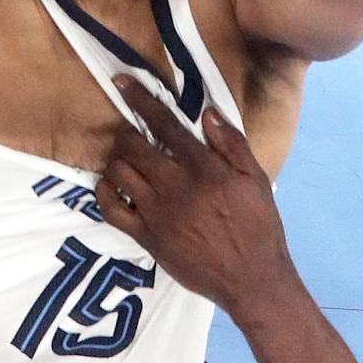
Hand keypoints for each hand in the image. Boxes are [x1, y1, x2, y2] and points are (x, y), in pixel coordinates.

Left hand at [95, 77, 293, 316]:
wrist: (252, 280)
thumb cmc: (258, 226)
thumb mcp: (256, 179)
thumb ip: (231, 143)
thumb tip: (207, 113)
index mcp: (202, 169)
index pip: (164, 124)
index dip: (139, 99)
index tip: (121, 81)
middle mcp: (174, 187)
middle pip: (132, 145)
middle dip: (126, 132)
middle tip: (131, 133)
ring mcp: (157, 214)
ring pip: (119, 172)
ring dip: (116, 158)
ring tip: (125, 158)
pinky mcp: (147, 238)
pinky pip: (111, 210)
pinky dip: (104, 192)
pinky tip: (112, 186)